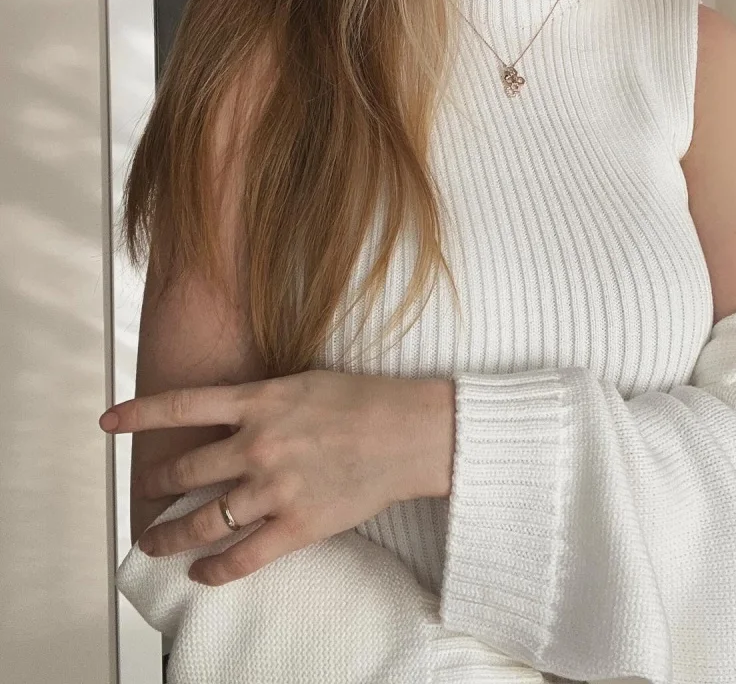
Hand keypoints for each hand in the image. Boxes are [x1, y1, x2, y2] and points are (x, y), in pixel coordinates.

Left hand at [99, 371, 453, 585]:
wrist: (409, 432)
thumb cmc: (362, 400)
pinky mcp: (297, 525)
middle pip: (184, 472)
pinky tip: (200, 573)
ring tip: (153, 542)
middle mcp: (258, 444)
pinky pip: (241, 558)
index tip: (108, 423)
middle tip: (146, 495)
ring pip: (202, 521)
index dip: (139, 414)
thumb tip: (227, 417)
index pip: (182, 405)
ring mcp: (275, 488)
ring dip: (169, 536)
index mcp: (259, 401)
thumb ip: (259, 401)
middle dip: (155, 487)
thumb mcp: (301, 382)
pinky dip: (213, 570)